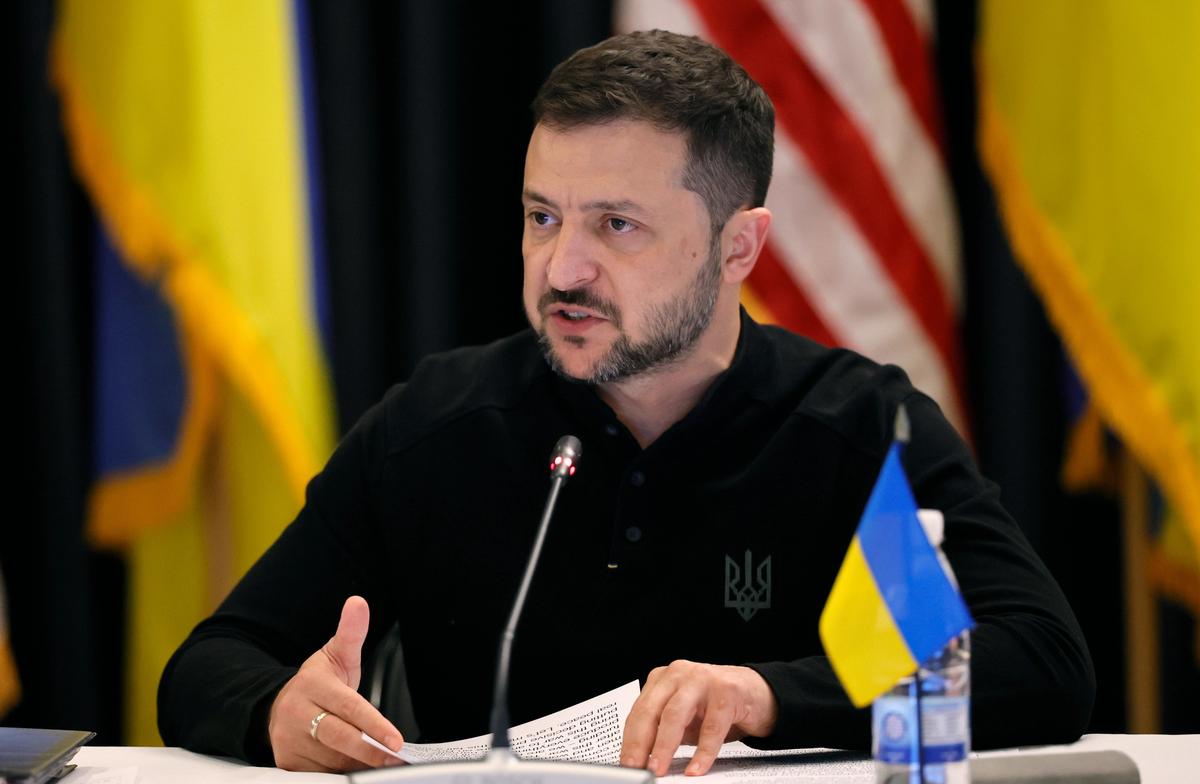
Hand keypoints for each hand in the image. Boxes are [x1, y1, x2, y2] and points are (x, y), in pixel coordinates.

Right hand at [268, 596, 404, 771]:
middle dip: (370, 751)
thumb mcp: (336, 655)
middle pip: (339, 737)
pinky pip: (319, 773)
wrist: (278, 704)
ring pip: (331, 759)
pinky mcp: (285, 761)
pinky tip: (357, 769)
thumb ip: (352, 633)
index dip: (374, 725)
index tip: (396, 740)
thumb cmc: (319, 682)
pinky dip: (341, 773)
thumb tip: (358, 603)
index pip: (349, 707)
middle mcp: (296, 711)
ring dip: (358, 763)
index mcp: (313, 684)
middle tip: (394, 758)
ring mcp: (288, 739)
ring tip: (379, 762)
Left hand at [620, 660, 776, 776]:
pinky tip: (696, 769)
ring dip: (664, 746)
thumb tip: (644, 761)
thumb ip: (664, 733)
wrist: (756, 693)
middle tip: (636, 768)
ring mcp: (702, 679)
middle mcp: (679, 674)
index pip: (638, 711)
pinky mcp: (726, 691)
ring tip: (658, 769)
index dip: (630, 740)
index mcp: (662, 679)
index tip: (626, 764)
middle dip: (640, 743)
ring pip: (675, 714)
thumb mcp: (685, 719)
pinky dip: (702, 752)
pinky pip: (711, 727)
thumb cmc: (715, 706)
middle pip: (651, 710)